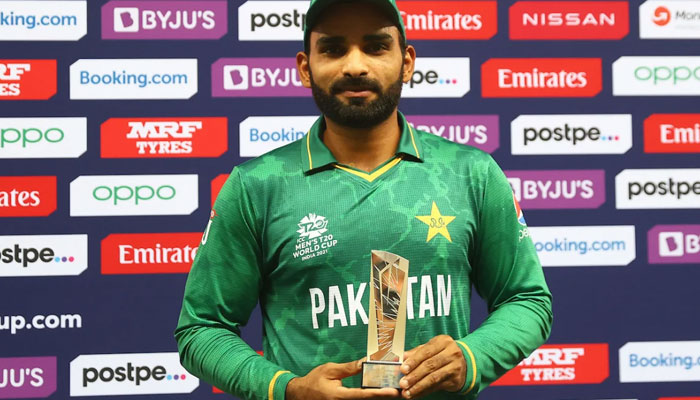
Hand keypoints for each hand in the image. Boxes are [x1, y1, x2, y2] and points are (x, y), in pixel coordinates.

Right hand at [285, 359, 399, 399]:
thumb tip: (365, 362)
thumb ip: (349, 368)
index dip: (379, 393)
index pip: (363, 395)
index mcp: (340, 396)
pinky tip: (377, 394)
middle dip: (382, 397)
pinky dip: (369, 398)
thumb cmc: (314, 381)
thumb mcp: (330, 370)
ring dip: (377, 398)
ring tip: (391, 392)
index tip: (393, 392)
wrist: (299, 395)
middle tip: (399, 392)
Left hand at [398, 335, 466, 398]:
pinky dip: (424, 391)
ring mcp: (455, 367)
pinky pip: (437, 386)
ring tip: (407, 392)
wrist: (465, 362)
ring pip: (433, 378)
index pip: (426, 351)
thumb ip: (417, 352)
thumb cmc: (442, 353)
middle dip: (414, 375)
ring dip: (418, 386)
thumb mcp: (432, 348)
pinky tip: (416, 394)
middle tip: (403, 383)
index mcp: (443, 341)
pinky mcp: (455, 380)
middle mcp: (451, 353)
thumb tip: (402, 358)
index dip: (413, 361)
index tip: (402, 369)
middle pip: (430, 365)